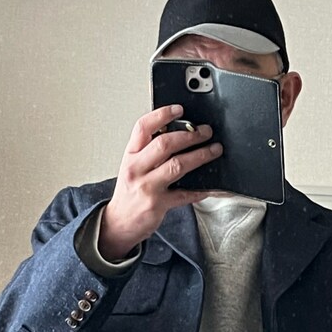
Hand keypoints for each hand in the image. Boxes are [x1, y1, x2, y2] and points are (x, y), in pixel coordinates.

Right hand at [99, 105, 221, 261]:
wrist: (118, 223)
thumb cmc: (129, 193)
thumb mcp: (132, 166)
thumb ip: (148, 150)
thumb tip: (175, 132)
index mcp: (130, 155)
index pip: (143, 127)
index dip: (162, 115)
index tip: (179, 109)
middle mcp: (137, 169)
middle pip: (165, 144)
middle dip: (190, 135)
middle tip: (205, 132)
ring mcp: (147, 187)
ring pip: (177, 166)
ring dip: (200, 156)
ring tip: (214, 150)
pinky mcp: (157, 205)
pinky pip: (183, 195)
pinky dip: (199, 190)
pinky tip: (209, 186)